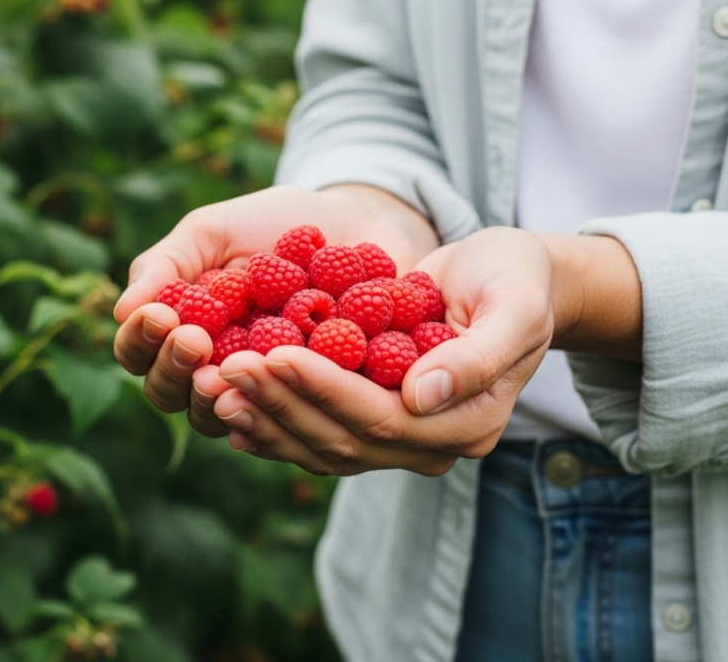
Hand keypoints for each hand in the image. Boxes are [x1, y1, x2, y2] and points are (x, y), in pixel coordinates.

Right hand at [113, 184, 436, 426]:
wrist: (360, 222)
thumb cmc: (276, 223)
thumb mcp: (216, 230)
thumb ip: (169, 264)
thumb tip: (121, 310)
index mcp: (180, 332)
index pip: (139, 354)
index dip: (141, 341)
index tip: (160, 315)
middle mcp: (213, 370)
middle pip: (171, 396)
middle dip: (175, 369)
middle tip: (194, 339)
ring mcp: (262, 392)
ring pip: (222, 418)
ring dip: (218, 397)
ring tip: (229, 369)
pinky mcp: (312, 401)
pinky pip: (288, 420)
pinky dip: (279, 407)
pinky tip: (282, 389)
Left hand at [195, 227, 554, 475]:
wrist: (508, 281)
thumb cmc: (514, 282)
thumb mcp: (513, 307)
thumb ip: (475, 357)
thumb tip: (419, 397)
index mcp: (468, 424)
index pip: (381, 417)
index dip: (323, 389)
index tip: (274, 355)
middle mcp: (430, 445)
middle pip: (341, 439)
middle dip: (280, 403)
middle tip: (225, 368)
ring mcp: (399, 442)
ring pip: (320, 445)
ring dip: (264, 417)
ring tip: (212, 385)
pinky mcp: (370, 424)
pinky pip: (315, 436)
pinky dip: (270, 423)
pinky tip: (226, 405)